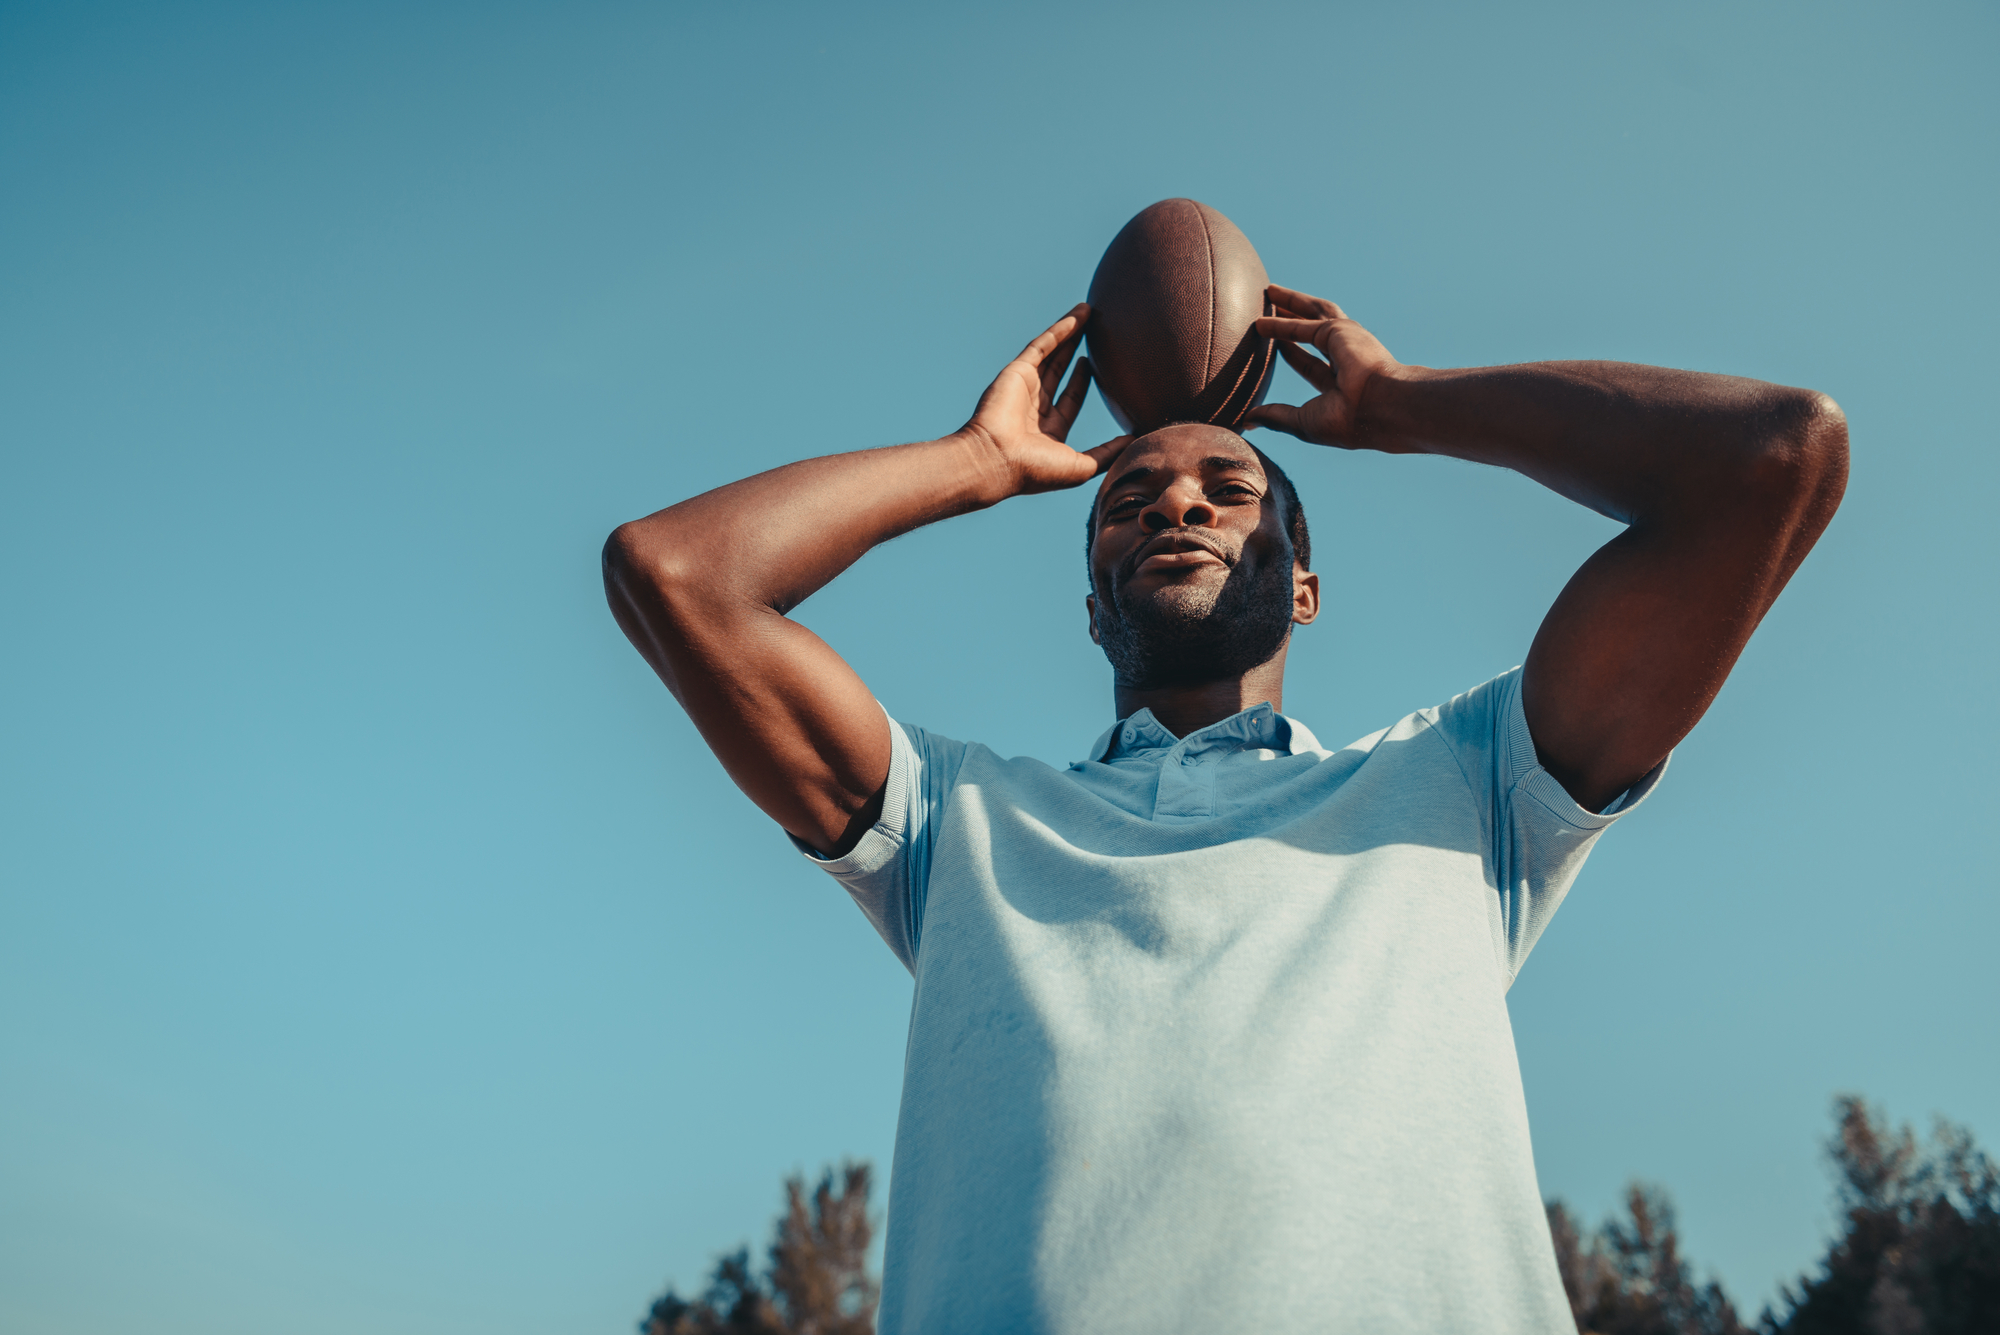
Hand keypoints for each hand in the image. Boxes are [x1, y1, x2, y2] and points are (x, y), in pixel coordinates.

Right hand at [958, 303, 1129, 494]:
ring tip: (1089, 312)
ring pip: (1052, 353)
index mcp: (1046, 430)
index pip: (1069, 400)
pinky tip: (1079, 316)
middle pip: (1060, 371)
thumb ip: (1108, 452)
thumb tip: (1136, 440)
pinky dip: (1060, 330)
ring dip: (1070, 333)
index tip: (1098, 366)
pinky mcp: (1018, 371)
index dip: (1083, 382)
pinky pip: (1043, 345)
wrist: (996, 461)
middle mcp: (1033, 407)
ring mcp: (1024, 387)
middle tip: (1096, 333)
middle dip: (1076, 351)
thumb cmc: (1035, 472)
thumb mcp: (1082, 467)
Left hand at [1245, 285, 1404, 448]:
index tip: (1274, 348)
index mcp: (1341, 385)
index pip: (1310, 366)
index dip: (1292, 355)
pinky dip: (1281, 322)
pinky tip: (1261, 321)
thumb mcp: (1302, 422)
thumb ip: (1275, 416)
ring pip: (1312, 315)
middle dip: (1291, 319)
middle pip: (1311, 333)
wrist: (1379, 407)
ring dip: (1290, 303)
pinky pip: (1303, 325)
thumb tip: (1248, 418)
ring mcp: (1344, 342)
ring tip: (1269, 292)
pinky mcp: (1339, 330)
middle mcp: (1344, 359)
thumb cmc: (1347, 421)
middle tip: (1270, 309)